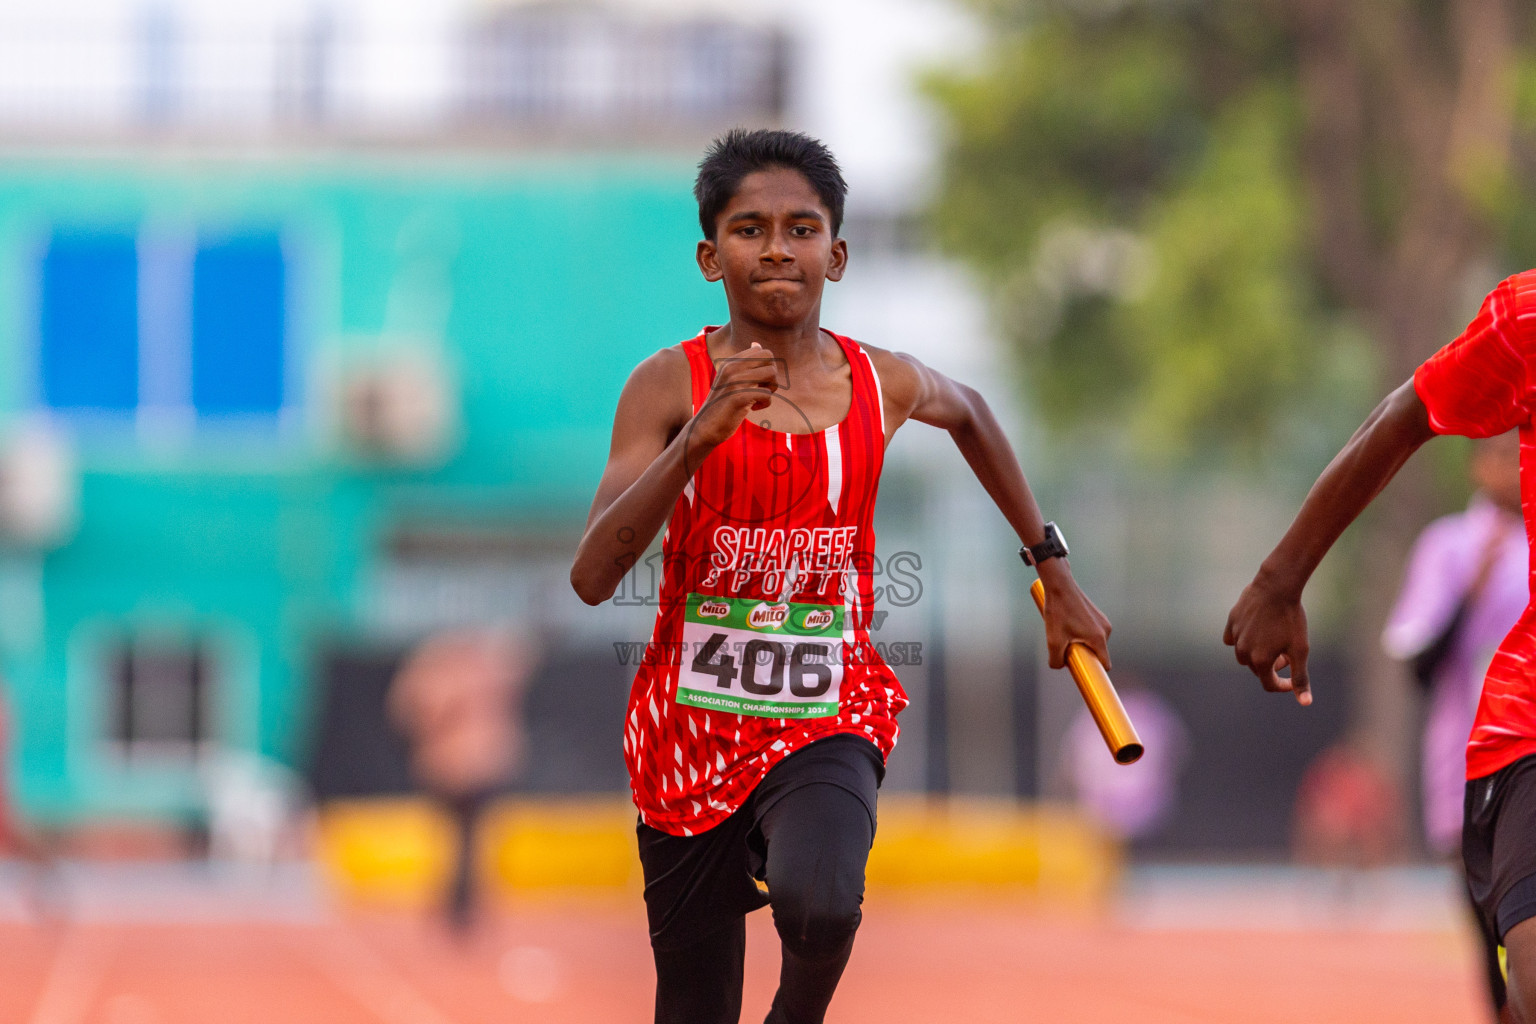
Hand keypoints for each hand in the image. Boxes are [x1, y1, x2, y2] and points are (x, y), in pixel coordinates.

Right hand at [689, 342, 780, 451]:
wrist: (705, 427)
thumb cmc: (721, 404)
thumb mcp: (729, 379)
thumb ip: (743, 363)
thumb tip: (756, 344)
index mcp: (731, 362)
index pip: (762, 351)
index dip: (766, 366)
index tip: (758, 381)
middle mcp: (732, 367)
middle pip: (769, 357)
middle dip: (772, 373)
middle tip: (762, 388)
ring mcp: (735, 381)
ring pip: (772, 373)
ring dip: (770, 388)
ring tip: (758, 398)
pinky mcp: (738, 397)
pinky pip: (767, 394)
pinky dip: (765, 403)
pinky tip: (753, 408)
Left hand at [1039, 566, 1112, 669]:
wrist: (1059, 584)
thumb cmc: (1058, 611)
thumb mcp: (1053, 640)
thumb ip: (1056, 660)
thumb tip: (1061, 666)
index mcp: (1099, 639)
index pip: (1105, 664)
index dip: (1096, 672)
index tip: (1086, 675)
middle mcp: (1105, 630)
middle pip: (1096, 653)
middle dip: (1082, 654)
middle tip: (1064, 646)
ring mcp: (1102, 620)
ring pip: (1092, 641)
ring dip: (1079, 641)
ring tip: (1063, 630)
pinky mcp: (1096, 614)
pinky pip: (1090, 630)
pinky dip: (1079, 632)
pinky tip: (1066, 622)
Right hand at [1224, 574, 1311, 705]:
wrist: (1277, 587)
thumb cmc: (1291, 618)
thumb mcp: (1300, 650)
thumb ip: (1300, 678)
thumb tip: (1305, 703)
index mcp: (1260, 661)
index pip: (1270, 684)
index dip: (1284, 685)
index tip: (1294, 677)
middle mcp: (1243, 652)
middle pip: (1258, 669)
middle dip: (1273, 665)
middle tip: (1287, 651)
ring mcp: (1235, 636)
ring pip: (1244, 655)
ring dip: (1257, 653)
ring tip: (1273, 640)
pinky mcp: (1231, 622)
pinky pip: (1232, 638)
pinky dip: (1242, 639)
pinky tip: (1255, 630)